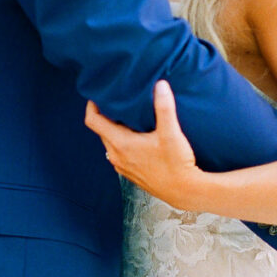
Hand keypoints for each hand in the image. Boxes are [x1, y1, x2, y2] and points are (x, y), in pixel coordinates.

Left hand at [85, 81, 203, 210]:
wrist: (184, 192)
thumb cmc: (176, 164)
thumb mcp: (171, 133)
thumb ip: (164, 107)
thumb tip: (160, 84)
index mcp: (120, 144)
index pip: (93, 121)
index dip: (92, 105)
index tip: (99, 94)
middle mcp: (116, 156)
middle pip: (102, 130)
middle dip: (106, 114)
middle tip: (119, 100)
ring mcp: (122, 166)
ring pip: (110, 142)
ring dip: (116, 129)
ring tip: (129, 116)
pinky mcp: (130, 173)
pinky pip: (119, 152)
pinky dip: (123, 141)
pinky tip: (139, 137)